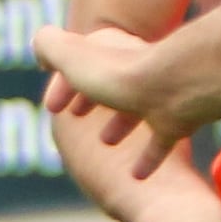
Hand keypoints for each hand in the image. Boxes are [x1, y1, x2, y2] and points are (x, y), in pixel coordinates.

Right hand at [36, 22, 190, 172]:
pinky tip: (138, 174)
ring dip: (121, 123)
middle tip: (76, 115)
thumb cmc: (119, 76)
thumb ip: (51, 48)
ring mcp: (162, 95)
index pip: (84, 60)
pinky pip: (162, 140)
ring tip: (106, 141)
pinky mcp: (179, 121)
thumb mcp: (72, 57)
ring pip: (138, 108)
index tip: (52, 107)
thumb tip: (41, 47)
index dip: (63, 82)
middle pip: (113, 80)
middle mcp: (139, 69)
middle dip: (93, 96)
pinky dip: (149, 156)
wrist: (175, 92)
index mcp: (114, 51)